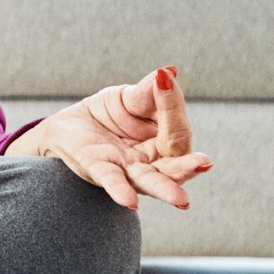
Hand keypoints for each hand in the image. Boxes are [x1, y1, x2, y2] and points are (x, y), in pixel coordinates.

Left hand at [37, 65, 212, 211]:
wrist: (68, 127)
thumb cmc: (109, 114)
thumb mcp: (130, 97)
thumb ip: (150, 91)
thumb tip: (168, 73)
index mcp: (165, 142)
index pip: (178, 130)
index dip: (172, 106)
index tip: (164, 80)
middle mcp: (152, 161)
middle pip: (174, 165)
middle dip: (188, 166)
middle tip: (204, 163)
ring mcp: (127, 169)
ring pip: (150, 181)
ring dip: (165, 190)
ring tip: (181, 199)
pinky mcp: (98, 170)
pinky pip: (113, 182)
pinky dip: (121, 191)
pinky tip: (130, 201)